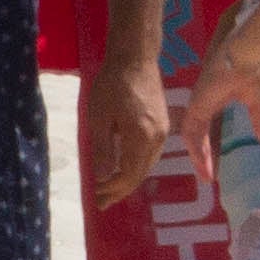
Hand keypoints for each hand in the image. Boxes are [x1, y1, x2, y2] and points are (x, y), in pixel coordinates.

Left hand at [86, 52, 168, 205]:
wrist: (135, 57)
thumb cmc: (112, 84)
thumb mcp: (99, 117)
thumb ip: (102, 149)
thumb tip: (103, 179)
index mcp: (141, 137)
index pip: (128, 175)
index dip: (112, 190)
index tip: (96, 198)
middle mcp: (158, 138)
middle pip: (140, 173)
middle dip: (121, 190)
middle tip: (102, 202)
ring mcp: (163, 131)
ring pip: (148, 165)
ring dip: (129, 180)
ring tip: (111, 190)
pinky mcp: (163, 123)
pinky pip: (151, 154)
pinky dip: (137, 166)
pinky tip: (125, 167)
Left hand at [172, 44, 259, 189]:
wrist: (248, 53)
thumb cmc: (253, 70)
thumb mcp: (258, 101)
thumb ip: (259, 122)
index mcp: (216, 101)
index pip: (209, 130)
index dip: (211, 148)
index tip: (215, 168)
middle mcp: (204, 103)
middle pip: (199, 136)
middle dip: (202, 157)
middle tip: (207, 177)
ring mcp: (198, 103)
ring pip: (192, 136)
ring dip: (198, 157)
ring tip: (206, 176)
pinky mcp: (196, 103)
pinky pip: (191, 131)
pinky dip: (195, 148)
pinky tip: (203, 163)